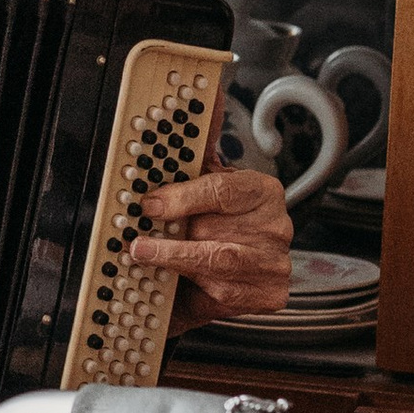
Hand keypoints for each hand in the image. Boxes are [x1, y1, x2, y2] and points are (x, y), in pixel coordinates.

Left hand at [129, 162, 293, 332]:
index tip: (151, 205)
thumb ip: (199, 161)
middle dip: (173, 233)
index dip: (183, 197)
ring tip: (144, 255)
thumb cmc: (215, 229)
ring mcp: (274, 263)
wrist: (222, 278)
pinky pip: (225, 291)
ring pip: (217, 261)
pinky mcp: (269, 294)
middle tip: (138, 237)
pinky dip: (194, 286)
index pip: (222, 189)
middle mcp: (275, 226)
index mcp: (262, 192)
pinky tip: (174, 280)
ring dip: (174, 258)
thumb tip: (200, 117)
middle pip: (214, 227)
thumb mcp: (208, 190)